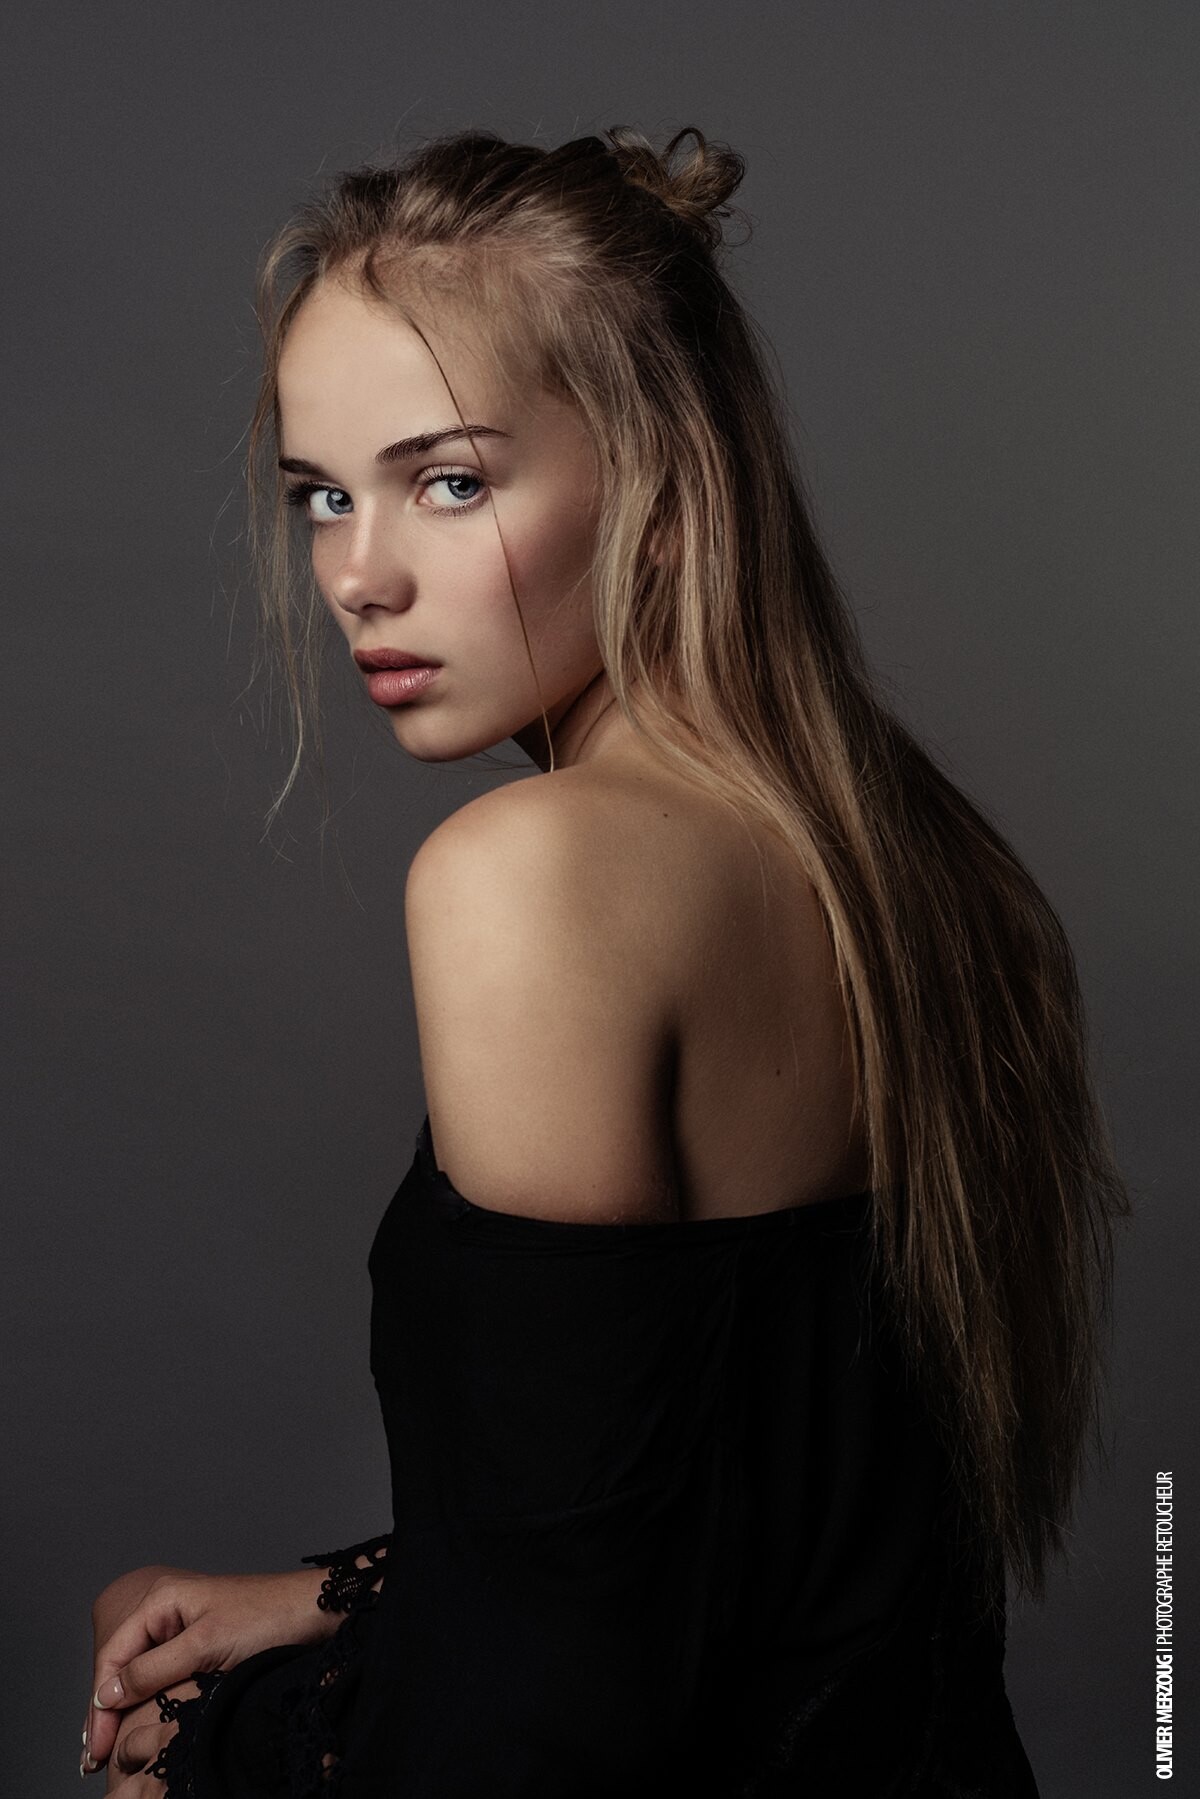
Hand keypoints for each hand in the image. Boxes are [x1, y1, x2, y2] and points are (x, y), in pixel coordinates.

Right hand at [84, 1565, 330, 1775]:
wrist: (312, 1611)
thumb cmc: (266, 1618)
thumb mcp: (206, 1646)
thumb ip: (154, 1669)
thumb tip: (107, 1694)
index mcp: (161, 1600)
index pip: (112, 1656)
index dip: (99, 1705)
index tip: (96, 1747)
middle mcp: (165, 1610)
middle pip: (119, 1666)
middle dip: (104, 1711)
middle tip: (94, 1759)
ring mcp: (181, 1627)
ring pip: (137, 1673)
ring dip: (121, 1710)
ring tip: (107, 1751)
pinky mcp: (197, 1643)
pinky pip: (159, 1674)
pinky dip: (144, 1701)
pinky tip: (138, 1725)